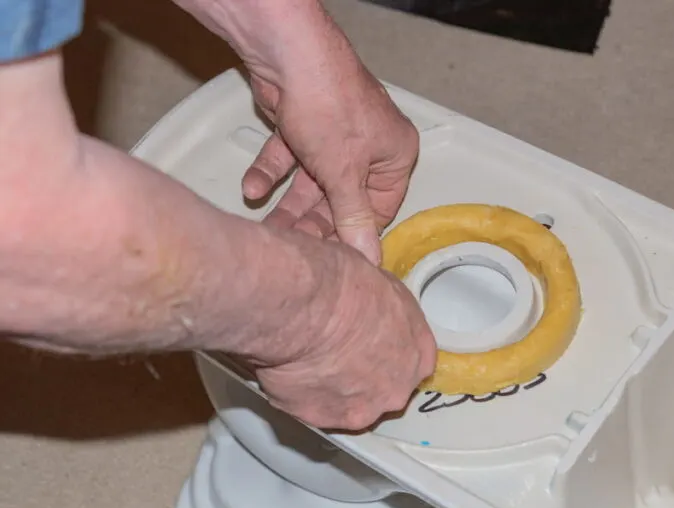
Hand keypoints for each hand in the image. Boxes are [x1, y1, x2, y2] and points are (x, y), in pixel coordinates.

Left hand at [238, 23, 418, 265]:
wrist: (288, 55)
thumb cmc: (330, 101)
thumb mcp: (344, 173)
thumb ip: (353, 218)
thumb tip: (368, 257)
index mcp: (394, 155)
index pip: (378, 210)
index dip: (352, 235)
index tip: (331, 259)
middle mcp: (369, 145)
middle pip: (342, 198)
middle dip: (314, 221)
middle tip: (296, 247)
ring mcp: (334, 134)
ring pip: (312, 181)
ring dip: (289, 204)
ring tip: (270, 227)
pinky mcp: (302, 125)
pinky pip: (289, 158)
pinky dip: (271, 172)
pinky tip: (253, 188)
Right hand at [253, 241, 436, 429]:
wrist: (304, 309)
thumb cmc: (342, 284)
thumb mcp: (377, 270)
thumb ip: (380, 294)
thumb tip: (367, 273)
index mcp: (419, 351)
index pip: (414, 358)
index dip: (389, 347)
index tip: (371, 337)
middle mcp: (398, 387)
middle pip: (386, 386)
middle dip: (365, 372)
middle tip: (338, 350)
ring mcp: (363, 407)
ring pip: (352, 403)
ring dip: (336, 388)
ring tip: (311, 363)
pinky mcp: (324, 419)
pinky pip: (316, 410)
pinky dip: (304, 396)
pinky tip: (291, 374)